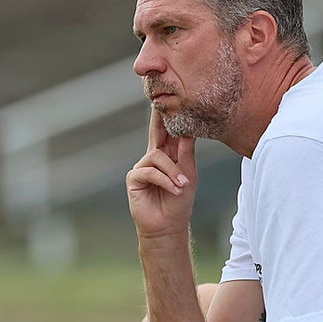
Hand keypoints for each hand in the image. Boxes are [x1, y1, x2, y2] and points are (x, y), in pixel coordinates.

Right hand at [126, 109, 197, 238]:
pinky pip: (149, 171)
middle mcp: (153, 157)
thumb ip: (185, 152)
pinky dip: (165, 180)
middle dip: (158, 116)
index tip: (170, 96)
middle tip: (158, 99)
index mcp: (167, 154)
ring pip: (157, 156)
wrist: (169, 226)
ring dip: (173, 172)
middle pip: (155, 132)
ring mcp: (142, 167)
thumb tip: (188, 128)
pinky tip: (174, 190)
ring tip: (182, 186)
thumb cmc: (179, 201)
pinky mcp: (134, 179)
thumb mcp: (188, 173)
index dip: (168, 115)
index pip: (168, 131)